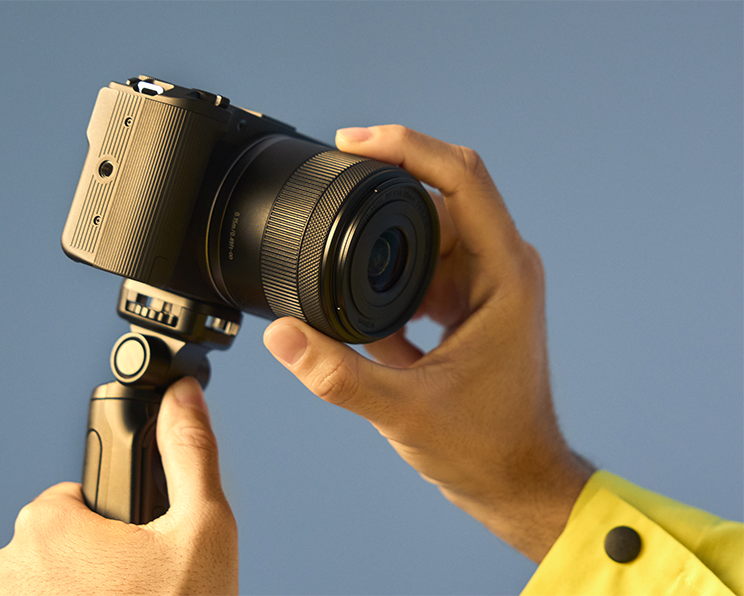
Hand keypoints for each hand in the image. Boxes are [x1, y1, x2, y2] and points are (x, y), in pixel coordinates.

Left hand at [0, 377, 237, 594]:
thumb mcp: (203, 528)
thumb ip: (190, 453)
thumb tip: (183, 396)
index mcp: (47, 524)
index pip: (77, 494)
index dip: (116, 519)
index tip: (138, 548)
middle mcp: (7, 566)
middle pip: (60, 535)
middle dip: (97, 553)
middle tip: (141, 583)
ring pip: (47, 575)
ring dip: (80, 585)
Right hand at [262, 125, 593, 562]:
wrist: (517, 482)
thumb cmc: (487, 448)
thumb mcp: (404, 412)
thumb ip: (337, 374)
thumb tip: (283, 336)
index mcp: (504, 274)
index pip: (460, 177)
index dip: (404, 148)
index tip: (352, 143)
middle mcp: (502, 268)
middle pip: (440, 196)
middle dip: (384, 191)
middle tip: (332, 195)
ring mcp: (488, 286)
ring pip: (428, 233)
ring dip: (385, 245)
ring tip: (344, 268)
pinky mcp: (471, 305)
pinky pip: (425, 268)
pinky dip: (391, 278)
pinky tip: (371, 319)